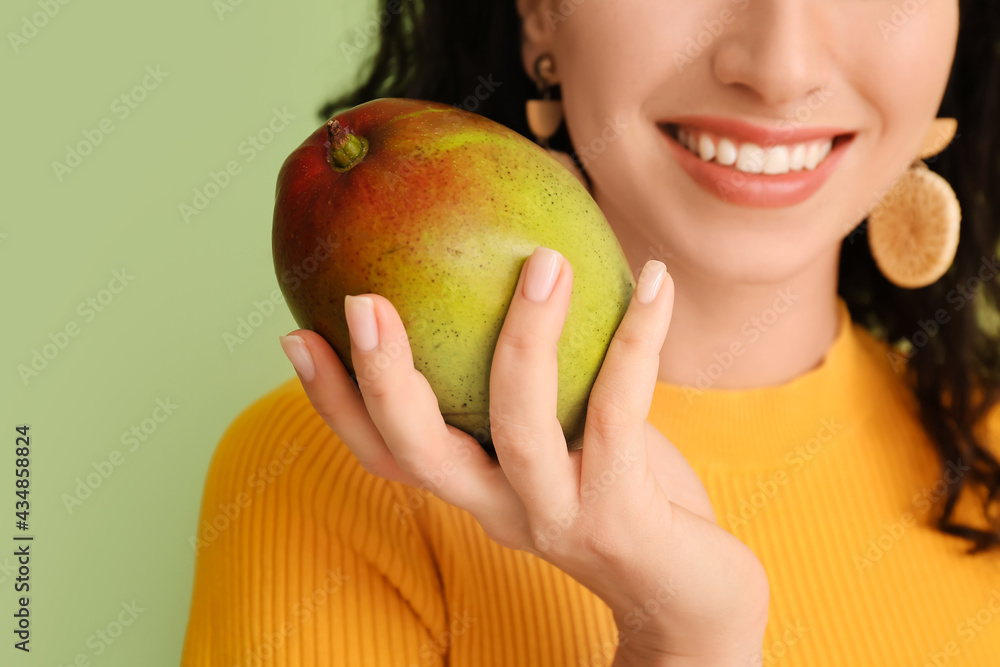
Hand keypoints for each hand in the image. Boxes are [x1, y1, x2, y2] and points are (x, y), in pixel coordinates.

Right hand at [280, 247, 768, 663]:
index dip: (332, 402)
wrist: (690, 596)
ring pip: (520, 427)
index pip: (384, 453)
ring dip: (525, 338)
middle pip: (421, 454)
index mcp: (475, 488)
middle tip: (364, 300)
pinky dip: (636, 342)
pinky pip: (620, 414)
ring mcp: (559, 517)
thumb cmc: (621, 490)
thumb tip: (516, 269)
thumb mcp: (563, 433)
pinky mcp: (622, 517)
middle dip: (384, 379)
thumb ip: (533, 379)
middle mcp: (501, 510)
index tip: (293, 334)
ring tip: (543, 262)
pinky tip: (654, 280)